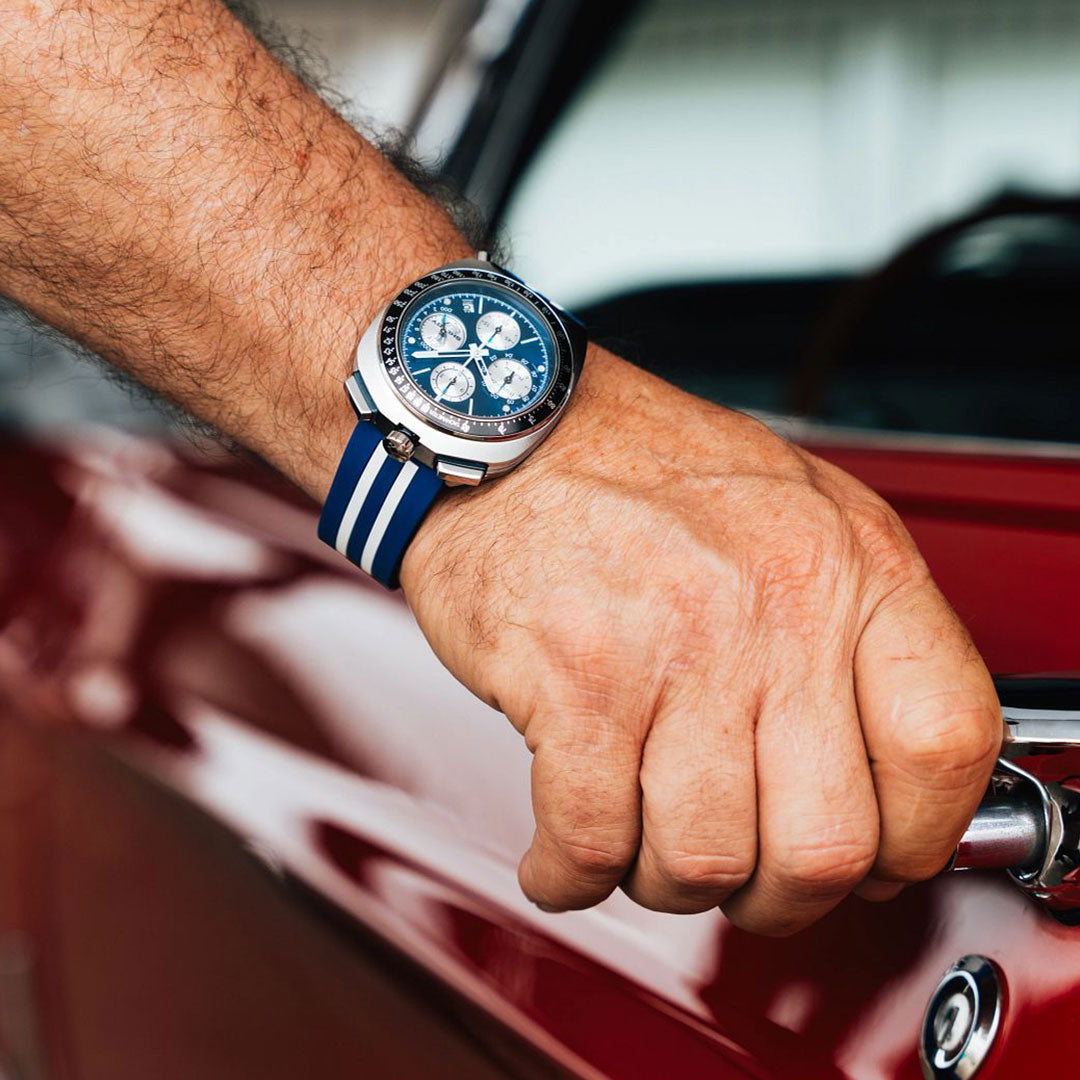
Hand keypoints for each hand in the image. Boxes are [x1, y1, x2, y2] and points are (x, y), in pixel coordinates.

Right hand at [403, 346, 1000, 933]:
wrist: (511, 426)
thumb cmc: (642, 470)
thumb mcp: (796, 509)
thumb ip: (855, 626)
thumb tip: (877, 769)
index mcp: (847, 565)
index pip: (943, 744)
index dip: (916, 834)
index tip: (876, 855)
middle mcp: (773, 609)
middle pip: (824, 843)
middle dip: (779, 894)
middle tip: (745, 876)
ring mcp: (673, 650)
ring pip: (702, 861)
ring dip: (667, 884)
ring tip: (642, 847)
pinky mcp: (574, 682)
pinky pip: (590, 840)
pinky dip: (571, 875)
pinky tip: (564, 855)